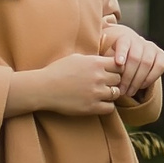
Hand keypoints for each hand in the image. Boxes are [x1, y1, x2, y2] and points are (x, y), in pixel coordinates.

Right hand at [10, 51, 127, 117]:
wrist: (44, 88)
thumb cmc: (58, 70)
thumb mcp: (77, 57)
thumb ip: (93, 58)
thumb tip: (104, 55)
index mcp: (96, 63)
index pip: (120, 65)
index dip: (117, 68)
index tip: (111, 72)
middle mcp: (99, 77)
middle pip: (119, 79)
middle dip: (114, 81)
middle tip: (107, 83)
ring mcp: (96, 93)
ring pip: (116, 93)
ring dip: (111, 93)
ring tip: (103, 93)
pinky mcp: (91, 107)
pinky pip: (110, 108)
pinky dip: (107, 105)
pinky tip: (99, 102)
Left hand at [103, 22, 163, 98]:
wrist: (128, 55)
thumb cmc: (113, 59)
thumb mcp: (106, 58)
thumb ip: (105, 62)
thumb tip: (99, 68)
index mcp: (124, 38)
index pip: (123, 43)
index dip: (121, 52)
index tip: (118, 63)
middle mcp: (139, 40)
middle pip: (135, 57)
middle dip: (128, 77)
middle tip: (121, 91)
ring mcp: (151, 47)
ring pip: (147, 63)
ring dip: (138, 80)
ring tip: (129, 92)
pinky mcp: (161, 55)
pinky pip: (160, 66)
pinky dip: (151, 78)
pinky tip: (141, 86)